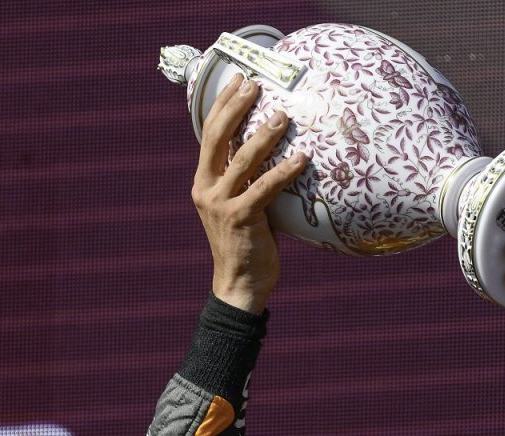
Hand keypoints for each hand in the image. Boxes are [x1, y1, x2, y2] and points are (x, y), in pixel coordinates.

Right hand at [191, 76, 309, 312]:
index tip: (237, 80)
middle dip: (236, 108)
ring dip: (264, 136)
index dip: (222, 105)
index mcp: (202, 182)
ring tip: (283, 118)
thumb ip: (245, 181)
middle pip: (218, 138)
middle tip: (255, 87)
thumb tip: (273, 151)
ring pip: (242, 160)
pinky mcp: (241, 219)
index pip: (208, 134)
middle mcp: (205, 189)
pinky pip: (264, 188)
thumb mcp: (238, 206)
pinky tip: (302, 160)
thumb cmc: (246, 244)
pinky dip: (284, 172)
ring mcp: (221, 204)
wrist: (239, 285)